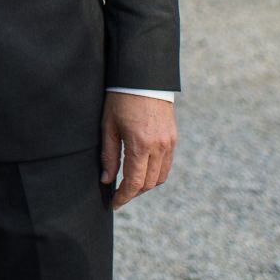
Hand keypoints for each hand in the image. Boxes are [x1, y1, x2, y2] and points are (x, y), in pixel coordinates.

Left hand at [100, 93, 174, 209]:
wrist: (143, 77)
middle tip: (119, 195)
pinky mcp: (173, 138)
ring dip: (145, 185)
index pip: (134, 182)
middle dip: (133, 193)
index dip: (123, 197)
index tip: (114, 203)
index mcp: (140, 145)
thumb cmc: (120, 98)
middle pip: (148, 183)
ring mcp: (169, 143)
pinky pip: (166, 164)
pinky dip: (155, 173)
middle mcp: (158, 147)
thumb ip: (108, 155)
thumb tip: (106, 179)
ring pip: (160, 177)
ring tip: (130, 185)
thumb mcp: (108, 125)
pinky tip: (142, 170)